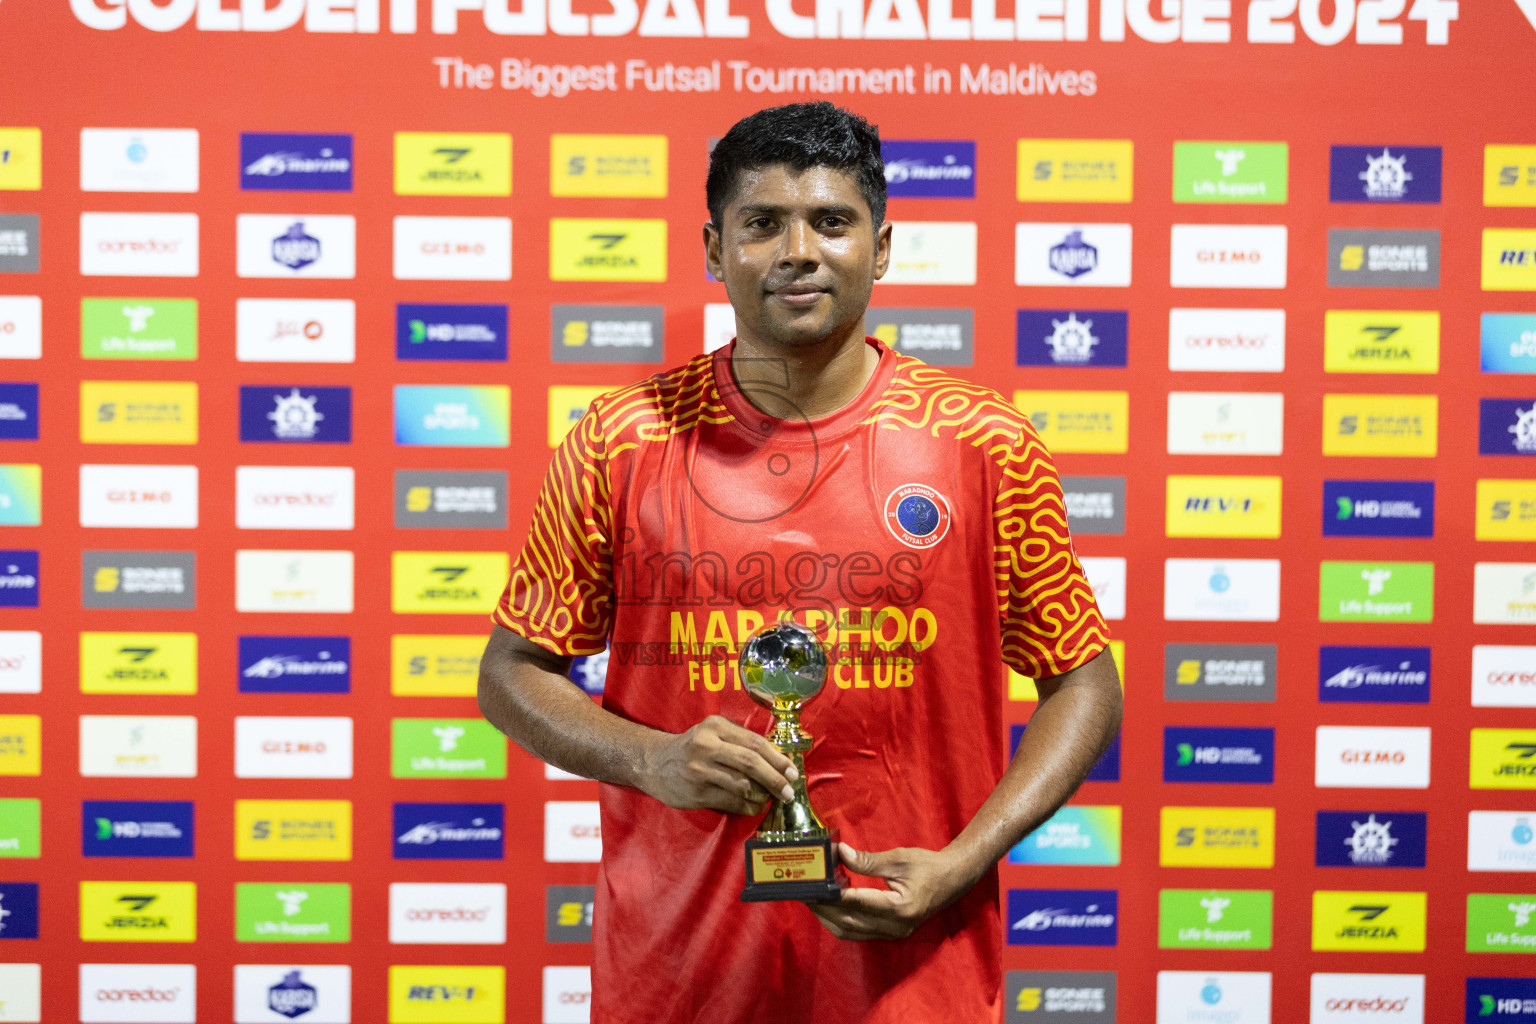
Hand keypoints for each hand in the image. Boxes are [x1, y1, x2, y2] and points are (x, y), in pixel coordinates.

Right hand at [638, 714, 798, 814]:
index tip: (792, 770)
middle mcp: (707, 745)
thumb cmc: (691, 747)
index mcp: (715, 726)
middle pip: (751, 763)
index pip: (755, 743)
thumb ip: (740, 742)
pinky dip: (748, 806)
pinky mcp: (696, 792)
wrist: (653, 762)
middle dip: (775, 778)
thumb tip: (778, 760)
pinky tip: (754, 806)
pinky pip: (731, 801)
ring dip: (763, 795)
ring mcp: (700, 770)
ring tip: (770, 798)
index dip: (778, 758)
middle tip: (789, 790)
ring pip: (743, 785)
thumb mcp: (712, 733)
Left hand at [806, 842, 969, 940]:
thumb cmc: (928, 866)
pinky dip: (840, 920)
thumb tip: (839, 853)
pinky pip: (858, 931)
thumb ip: (869, 860)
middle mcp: (895, 927)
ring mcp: (892, 933)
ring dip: (828, 917)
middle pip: (848, 922)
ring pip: (850, 931)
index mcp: (900, 908)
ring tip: (812, 898)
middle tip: (803, 891)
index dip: (831, 895)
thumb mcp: (899, 859)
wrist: (953, 880)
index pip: (857, 903)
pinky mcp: (890, 932)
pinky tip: (830, 905)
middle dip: (823, 908)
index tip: (812, 885)